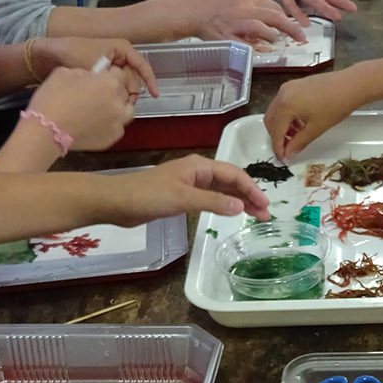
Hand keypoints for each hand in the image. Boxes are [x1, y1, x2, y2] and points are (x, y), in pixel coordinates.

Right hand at [25, 66, 134, 152]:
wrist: (46, 130)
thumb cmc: (52, 100)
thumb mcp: (65, 73)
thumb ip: (85, 72)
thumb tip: (90, 76)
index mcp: (110, 82)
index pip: (120, 73)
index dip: (110, 74)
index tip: (103, 77)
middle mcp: (118, 102)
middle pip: (125, 92)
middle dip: (114, 91)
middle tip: (99, 93)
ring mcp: (118, 122)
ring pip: (127, 111)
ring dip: (118, 107)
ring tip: (102, 108)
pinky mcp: (112, 138)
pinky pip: (118, 128)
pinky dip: (111, 124)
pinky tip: (97, 123)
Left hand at [30, 37, 156, 97]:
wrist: (47, 55)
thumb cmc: (74, 55)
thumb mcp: (100, 68)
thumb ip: (119, 82)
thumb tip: (132, 96)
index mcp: (121, 48)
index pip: (142, 65)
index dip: (150, 81)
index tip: (154, 95)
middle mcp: (117, 54)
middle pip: (132, 77)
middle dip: (131, 91)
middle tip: (127, 106)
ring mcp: (108, 63)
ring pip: (122, 83)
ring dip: (120, 94)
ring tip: (114, 106)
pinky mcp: (98, 72)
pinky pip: (110, 85)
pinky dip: (110, 94)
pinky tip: (106, 103)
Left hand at [104, 154, 271, 225]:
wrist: (117, 202)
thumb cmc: (148, 196)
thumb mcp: (183, 199)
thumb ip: (213, 202)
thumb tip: (241, 206)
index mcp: (199, 166)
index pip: (234, 174)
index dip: (252, 189)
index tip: (265, 205)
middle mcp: (197, 172)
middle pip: (231, 181)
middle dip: (249, 196)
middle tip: (265, 215)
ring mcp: (190, 183)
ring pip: (222, 190)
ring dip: (239, 201)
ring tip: (254, 216)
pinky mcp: (182, 196)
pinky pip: (211, 198)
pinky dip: (224, 205)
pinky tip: (230, 213)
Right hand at [156, 0, 306, 45]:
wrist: (190, 11)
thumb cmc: (212, 2)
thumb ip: (254, 2)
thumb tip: (275, 14)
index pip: (273, 6)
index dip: (286, 17)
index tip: (294, 24)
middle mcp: (242, 9)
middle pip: (274, 17)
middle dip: (291, 28)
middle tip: (302, 37)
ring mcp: (235, 25)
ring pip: (263, 30)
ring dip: (273, 37)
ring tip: (276, 40)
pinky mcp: (227, 39)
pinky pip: (247, 46)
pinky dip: (257, 49)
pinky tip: (262, 50)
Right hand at [263, 69, 362, 160]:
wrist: (351, 85)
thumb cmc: (337, 104)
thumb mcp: (316, 129)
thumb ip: (299, 143)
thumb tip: (289, 153)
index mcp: (286, 105)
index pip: (275, 131)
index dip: (278, 146)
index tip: (282, 157)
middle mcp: (283, 94)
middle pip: (271, 120)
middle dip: (277, 136)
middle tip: (287, 149)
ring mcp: (288, 87)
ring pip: (275, 111)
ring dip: (281, 125)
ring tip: (295, 137)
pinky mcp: (295, 84)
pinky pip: (283, 102)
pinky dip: (286, 115)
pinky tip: (299, 123)